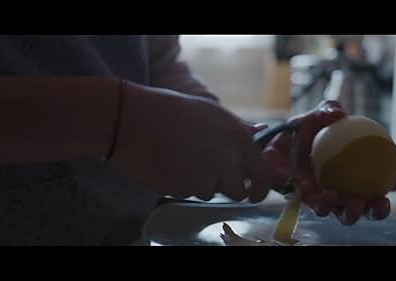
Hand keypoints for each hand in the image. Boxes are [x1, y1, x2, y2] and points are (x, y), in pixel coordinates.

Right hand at [111, 82, 269, 201]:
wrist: (133, 120)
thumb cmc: (172, 111)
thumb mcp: (212, 112)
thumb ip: (239, 128)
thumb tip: (260, 131)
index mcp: (238, 139)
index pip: (262, 176)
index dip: (259, 188)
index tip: (253, 193)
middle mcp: (227, 160)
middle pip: (238, 191)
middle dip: (226, 187)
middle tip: (208, 172)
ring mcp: (205, 178)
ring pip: (210, 193)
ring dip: (200, 184)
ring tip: (182, 159)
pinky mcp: (184, 190)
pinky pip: (188, 194)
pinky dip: (181, 185)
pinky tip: (170, 164)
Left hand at [260, 100, 395, 224]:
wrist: (270, 142)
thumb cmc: (298, 131)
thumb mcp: (314, 116)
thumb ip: (327, 109)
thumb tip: (339, 113)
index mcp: (353, 169)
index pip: (381, 178)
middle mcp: (343, 187)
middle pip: (368, 204)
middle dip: (378, 209)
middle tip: (380, 202)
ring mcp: (326, 197)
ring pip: (345, 214)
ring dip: (353, 213)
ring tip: (354, 204)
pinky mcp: (306, 202)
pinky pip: (318, 208)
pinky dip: (324, 204)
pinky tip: (324, 195)